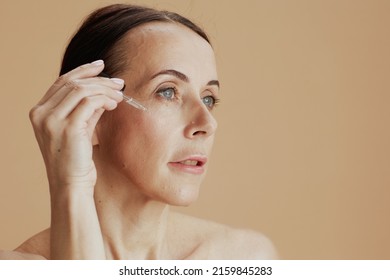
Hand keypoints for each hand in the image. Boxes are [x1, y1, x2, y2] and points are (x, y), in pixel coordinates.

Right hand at [29, 60, 123, 258]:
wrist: (71, 186)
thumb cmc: (76, 161)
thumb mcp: (78, 130)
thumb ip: (85, 110)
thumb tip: (103, 92)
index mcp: (40, 113)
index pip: (62, 82)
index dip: (82, 71)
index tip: (100, 66)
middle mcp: (41, 114)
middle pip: (72, 83)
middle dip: (98, 79)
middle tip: (118, 82)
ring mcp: (52, 120)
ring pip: (82, 90)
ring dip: (104, 89)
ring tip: (120, 95)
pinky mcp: (68, 127)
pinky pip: (90, 102)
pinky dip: (105, 99)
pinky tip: (115, 104)